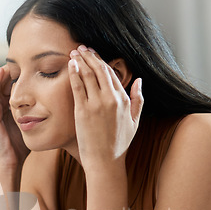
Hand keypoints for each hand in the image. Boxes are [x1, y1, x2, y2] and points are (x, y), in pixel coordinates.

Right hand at [0, 65, 29, 170]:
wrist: (10, 163)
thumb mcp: (27, 123)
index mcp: (3, 107)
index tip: (31, 61)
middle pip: (2, 80)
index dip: (19, 73)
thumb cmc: (20, 146)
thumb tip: (51, 101)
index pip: (9, 83)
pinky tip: (2, 72)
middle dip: (11, 69)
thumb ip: (33, 111)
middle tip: (21, 55)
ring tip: (10, 59)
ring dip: (2, 72)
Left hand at [68, 46, 142, 172]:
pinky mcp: (83, 111)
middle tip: (81, 48)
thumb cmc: (119, 144)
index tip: (93, 54)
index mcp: (123, 100)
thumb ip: (138, 100)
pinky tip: (70, 65)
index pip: (111, 73)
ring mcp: (96, 104)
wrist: (105, 161)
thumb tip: (139, 80)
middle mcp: (111, 99)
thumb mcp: (134, 121)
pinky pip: (78, 86)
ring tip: (74, 52)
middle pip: (99, 70)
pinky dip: (74, 73)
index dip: (101, 61)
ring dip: (80, 60)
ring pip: (88, 74)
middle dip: (89, 56)